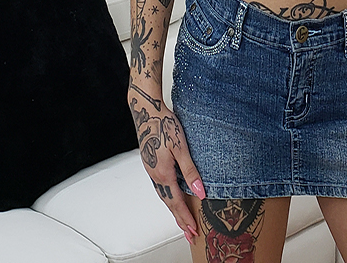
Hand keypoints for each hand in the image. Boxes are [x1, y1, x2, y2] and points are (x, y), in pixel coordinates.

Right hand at [128, 82, 204, 242]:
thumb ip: (191, 172)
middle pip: (169, 204)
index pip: (177, 203)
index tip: (194, 231)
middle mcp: (155, 176)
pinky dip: (168, 198)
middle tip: (190, 235)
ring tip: (182, 221)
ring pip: (164, 196)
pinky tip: (172, 198)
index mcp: (163, 174)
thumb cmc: (164, 125)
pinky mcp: (151, 164)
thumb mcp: (182, 148)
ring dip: (174, 211)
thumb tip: (201, 193)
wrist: (145, 111)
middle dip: (180, 220)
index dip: (186, 218)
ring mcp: (151, 170)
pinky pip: (160, 187)